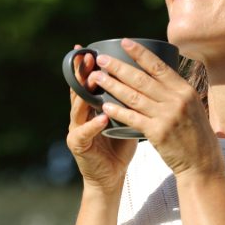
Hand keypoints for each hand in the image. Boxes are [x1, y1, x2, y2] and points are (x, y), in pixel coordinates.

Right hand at [66, 45, 136, 194]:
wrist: (111, 176)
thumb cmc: (120, 145)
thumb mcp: (125, 117)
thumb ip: (128, 99)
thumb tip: (148, 77)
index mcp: (91, 106)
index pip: (86, 82)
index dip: (86, 66)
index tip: (87, 48)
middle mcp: (80, 114)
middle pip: (78, 89)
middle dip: (81, 72)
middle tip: (87, 56)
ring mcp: (76, 129)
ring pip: (78, 107)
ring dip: (85, 92)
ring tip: (93, 79)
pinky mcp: (78, 145)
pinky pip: (85, 132)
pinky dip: (94, 124)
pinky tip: (102, 116)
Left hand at [89, 39, 223, 177]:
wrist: (203, 161)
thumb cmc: (195, 132)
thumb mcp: (192, 105)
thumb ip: (175, 90)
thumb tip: (156, 71)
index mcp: (184, 89)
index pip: (158, 66)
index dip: (139, 53)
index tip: (124, 42)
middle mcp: (176, 99)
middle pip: (142, 79)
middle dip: (118, 67)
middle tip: (101, 59)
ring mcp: (167, 116)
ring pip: (134, 96)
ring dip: (112, 85)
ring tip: (96, 78)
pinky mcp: (158, 133)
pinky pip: (133, 118)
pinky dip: (118, 110)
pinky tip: (105, 104)